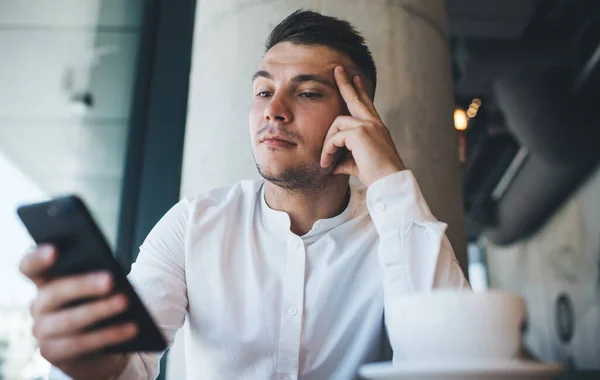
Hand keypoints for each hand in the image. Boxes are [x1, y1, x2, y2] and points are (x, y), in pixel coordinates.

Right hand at [19, 245, 135, 378]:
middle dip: (84, 285)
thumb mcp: (97, 286)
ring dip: (100, 310)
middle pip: (55, 292)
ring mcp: (42, 330)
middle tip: (110, 280)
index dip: (37, 258)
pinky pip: (81, 344)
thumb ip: (97, 274)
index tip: (55, 250)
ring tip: (125, 301)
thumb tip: (112, 272)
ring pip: (69, 320)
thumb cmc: (97, 303)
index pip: (30, 266)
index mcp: (45, 280)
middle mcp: (38, 304)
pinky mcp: (52, 352)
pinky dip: (110, 335)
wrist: (98, 345)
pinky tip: (132, 328)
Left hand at [320, 66, 404, 186]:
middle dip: (345, 83)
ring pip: (337, 123)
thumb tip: (331, 163)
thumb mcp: (357, 164)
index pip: (366, 105)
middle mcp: (374, 123)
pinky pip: (335, 137)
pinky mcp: (360, 132)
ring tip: (325, 161)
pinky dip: (328, 150)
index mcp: (376, 128)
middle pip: (355, 98)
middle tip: (337, 69)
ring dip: (327, 143)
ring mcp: (368, 125)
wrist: (389, 182)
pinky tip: (328, 163)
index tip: (355, 79)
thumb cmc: (376, 176)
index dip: (359, 91)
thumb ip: (344, 159)